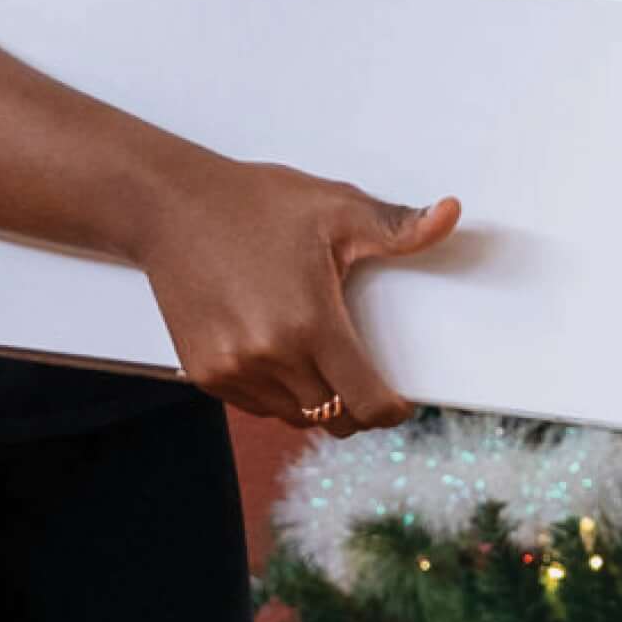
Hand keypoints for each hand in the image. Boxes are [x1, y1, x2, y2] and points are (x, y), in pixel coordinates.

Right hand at [130, 154, 460, 436]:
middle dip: (359, 408)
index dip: (391, 410)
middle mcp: (269, 357)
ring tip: (327, 365)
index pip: (365, 402)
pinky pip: (258, 406)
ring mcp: (232, 371)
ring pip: (294, 417)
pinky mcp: (205, 373)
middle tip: (369, 381)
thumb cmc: (256, 203)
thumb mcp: (335, 207)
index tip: (401, 402)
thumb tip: (450, 215)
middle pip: (333, 418)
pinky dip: (279, 395)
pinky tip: (285, 358)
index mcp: (309, 323)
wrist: (171, 208)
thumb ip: (397, 227)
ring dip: (318, 403)